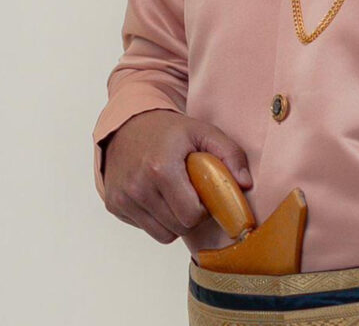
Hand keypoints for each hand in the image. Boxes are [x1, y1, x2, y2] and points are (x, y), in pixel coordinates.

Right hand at [102, 109, 252, 247]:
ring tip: (175, 195)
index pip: (191, 216)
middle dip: (190, 216)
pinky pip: (145, 227)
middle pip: (177, 228)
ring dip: (173, 220)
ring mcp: (123, 197)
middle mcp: (138, 186)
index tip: (203, 194)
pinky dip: (155, 218)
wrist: (127, 124)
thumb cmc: (168, 130)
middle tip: (191, 194)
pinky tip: (157, 195)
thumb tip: (245, 184)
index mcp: (161, 168)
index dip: (203, 209)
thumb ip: (230, 154)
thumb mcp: (203, 132)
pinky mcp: (114, 205)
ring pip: (161, 234)